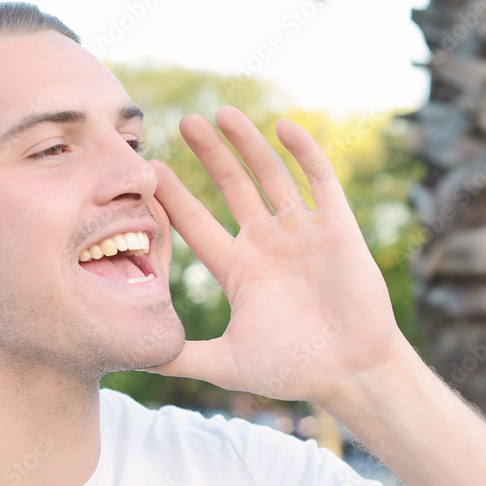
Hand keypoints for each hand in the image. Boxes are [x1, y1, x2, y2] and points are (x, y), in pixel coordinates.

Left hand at [145, 106, 410, 404]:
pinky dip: (304, 152)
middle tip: (185, 122)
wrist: (353, 373)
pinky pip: (319, 180)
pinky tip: (282, 127)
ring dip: (249, 144)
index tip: (149, 170)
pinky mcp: (336, 227)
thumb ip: (180, 356)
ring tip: (223, 112)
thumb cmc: (293, 370)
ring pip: (271, 175)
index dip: (174, 197)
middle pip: (232, 188)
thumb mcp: (226, 362)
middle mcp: (267, 243)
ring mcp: (301, 232)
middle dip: (210, 155)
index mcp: (238, 269)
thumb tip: (132, 359)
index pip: (197, 224)